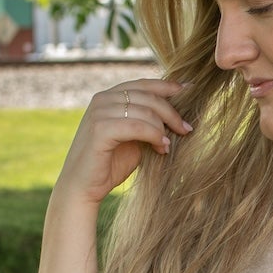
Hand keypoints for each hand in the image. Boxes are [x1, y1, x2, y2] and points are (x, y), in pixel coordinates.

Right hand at [53, 78, 194, 206]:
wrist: (83, 188)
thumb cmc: (110, 165)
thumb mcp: (134, 138)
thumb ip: (148, 123)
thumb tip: (178, 113)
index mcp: (109, 97)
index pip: (144, 84)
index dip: (168, 86)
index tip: (189, 91)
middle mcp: (102, 99)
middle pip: (148, 96)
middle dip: (172, 112)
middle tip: (186, 129)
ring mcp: (99, 112)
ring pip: (145, 111)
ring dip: (163, 128)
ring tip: (168, 146)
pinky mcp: (100, 129)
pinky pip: (137, 126)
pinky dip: (154, 136)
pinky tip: (162, 148)